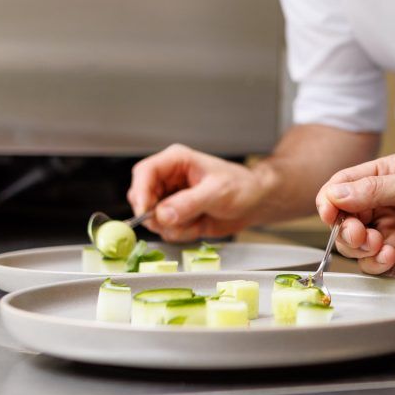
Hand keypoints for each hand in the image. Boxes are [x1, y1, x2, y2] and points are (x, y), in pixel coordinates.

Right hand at [127, 143, 269, 242]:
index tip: (146, 212)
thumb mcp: (217, 192)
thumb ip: (189, 203)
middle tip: (178, 221)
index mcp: (177, 161)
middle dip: (158, 215)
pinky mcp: (174, 215)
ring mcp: (170, 198)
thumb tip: (163, 214)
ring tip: (198, 218)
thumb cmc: (241, 186)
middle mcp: (169, 178)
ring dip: (173, 226)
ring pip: (152, 218)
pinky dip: (180, 233)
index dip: (140, 192)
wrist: (253, 202)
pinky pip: (164, 230)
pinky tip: (199, 224)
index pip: (145, 172)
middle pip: (141, 198)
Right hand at [315, 154, 394, 287]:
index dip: (330, 198)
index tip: (329, 212)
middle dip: (345, 227)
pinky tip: (392, 257)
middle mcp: (383, 204)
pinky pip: (369, 265)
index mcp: (387, 176)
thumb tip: (338, 193)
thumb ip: (378, 188)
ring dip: (359, 246)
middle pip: (342, 216)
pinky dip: (375, 263)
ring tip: (380, 246)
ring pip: (352, 243)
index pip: (344, 184)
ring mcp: (388, 233)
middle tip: (361, 234)